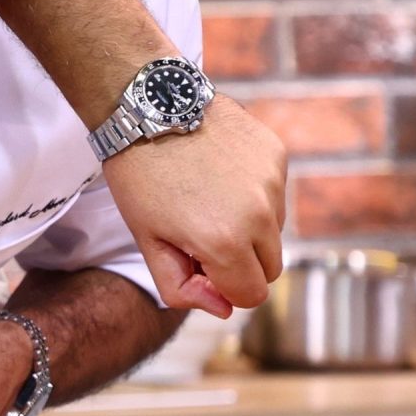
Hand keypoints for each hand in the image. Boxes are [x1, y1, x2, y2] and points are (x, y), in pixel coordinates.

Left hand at [99, 94, 284, 316]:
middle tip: (200, 233)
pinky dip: (253, 192)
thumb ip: (181, 287)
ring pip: (275, 229)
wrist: (146, 106)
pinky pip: (275, 193)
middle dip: (240, 262)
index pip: (252, 295)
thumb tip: (223, 308)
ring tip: (205, 196)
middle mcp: (260, 214)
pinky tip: (218, 171)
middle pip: (270, 267)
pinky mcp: (277, 155)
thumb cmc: (139, 176)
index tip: (199, 265)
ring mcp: (272, 182)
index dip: (224, 287)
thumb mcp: (146, 240)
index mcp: (224, 242)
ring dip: (249, 226)